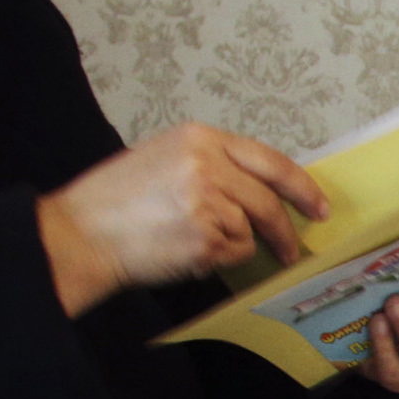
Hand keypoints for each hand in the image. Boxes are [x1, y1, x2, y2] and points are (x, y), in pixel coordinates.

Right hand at [38, 124, 326, 315]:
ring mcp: (208, 200)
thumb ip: (212, 165)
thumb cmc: (117, 200)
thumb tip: (259, 190)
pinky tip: (185, 252)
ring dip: (233, 245)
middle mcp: (207, 164)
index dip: (299, 185)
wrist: (81, 232)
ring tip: (195, 244)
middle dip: (284, 229)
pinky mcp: (204, 236)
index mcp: (199, 138)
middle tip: (293, 249)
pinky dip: (218, 260)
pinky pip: (232, 254)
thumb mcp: (164, 158)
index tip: (317, 204)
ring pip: (249, 231)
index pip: (269, 159)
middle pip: (268, 200)